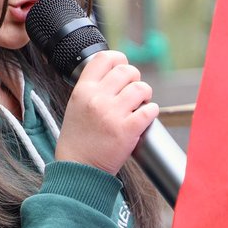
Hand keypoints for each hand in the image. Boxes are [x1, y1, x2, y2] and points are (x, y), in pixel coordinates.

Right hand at [54, 51, 157, 174]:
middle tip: (134, 92)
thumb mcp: (75, 106)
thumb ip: (91, 89)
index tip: (123, 66)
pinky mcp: (127, 130)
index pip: (104, 58)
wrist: (78, 169)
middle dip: (135, 79)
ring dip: (145, 95)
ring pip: (141, 88)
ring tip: (140, 104)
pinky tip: (146, 116)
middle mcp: (97, 99)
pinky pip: (150, 110)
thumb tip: (114, 73)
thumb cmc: (78, 140)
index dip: (118, 59)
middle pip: (127, 71)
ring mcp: (112, 114)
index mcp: (83, 91)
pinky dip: (152, 112)